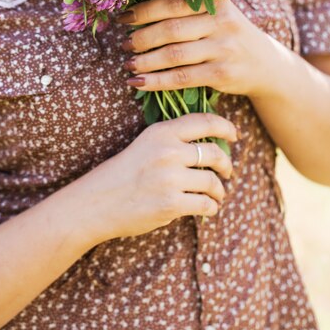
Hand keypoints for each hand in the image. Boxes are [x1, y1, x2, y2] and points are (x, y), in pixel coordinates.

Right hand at [77, 113, 237, 242]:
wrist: (95, 203)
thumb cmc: (121, 174)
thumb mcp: (144, 145)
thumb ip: (172, 140)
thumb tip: (209, 142)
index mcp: (161, 132)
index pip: (205, 121)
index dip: (226, 127)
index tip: (235, 135)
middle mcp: (168, 151)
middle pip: (215, 153)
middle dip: (227, 164)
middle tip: (227, 171)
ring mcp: (170, 178)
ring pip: (212, 181)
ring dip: (219, 190)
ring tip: (217, 195)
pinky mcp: (171, 203)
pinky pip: (205, 204)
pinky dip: (211, 207)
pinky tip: (208, 208)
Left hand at [118, 0, 264, 96]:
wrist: (266, 64)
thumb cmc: (228, 35)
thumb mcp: (217, 13)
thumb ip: (188, 6)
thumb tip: (136, 9)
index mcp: (216, 0)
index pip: (172, 2)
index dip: (143, 11)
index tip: (122, 18)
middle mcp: (222, 21)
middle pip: (170, 29)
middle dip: (141, 38)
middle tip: (124, 45)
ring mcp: (224, 48)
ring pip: (174, 55)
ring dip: (145, 61)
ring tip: (128, 64)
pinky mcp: (222, 74)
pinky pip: (182, 78)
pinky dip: (156, 82)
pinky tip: (138, 83)